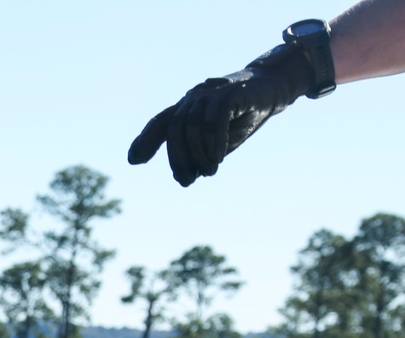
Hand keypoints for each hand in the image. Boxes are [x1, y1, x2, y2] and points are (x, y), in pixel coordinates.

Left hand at [128, 43, 313, 185]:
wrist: (271, 91)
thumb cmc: (240, 118)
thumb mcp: (216, 142)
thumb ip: (199, 156)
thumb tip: (183, 178)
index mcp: (187, 108)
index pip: (161, 123)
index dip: (145, 140)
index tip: (133, 160)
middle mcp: (194, 97)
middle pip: (175, 129)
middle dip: (179, 159)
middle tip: (188, 179)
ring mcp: (211, 92)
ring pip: (193, 125)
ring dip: (199, 154)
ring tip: (209, 170)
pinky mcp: (230, 92)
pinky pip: (214, 119)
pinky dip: (213, 141)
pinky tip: (217, 158)